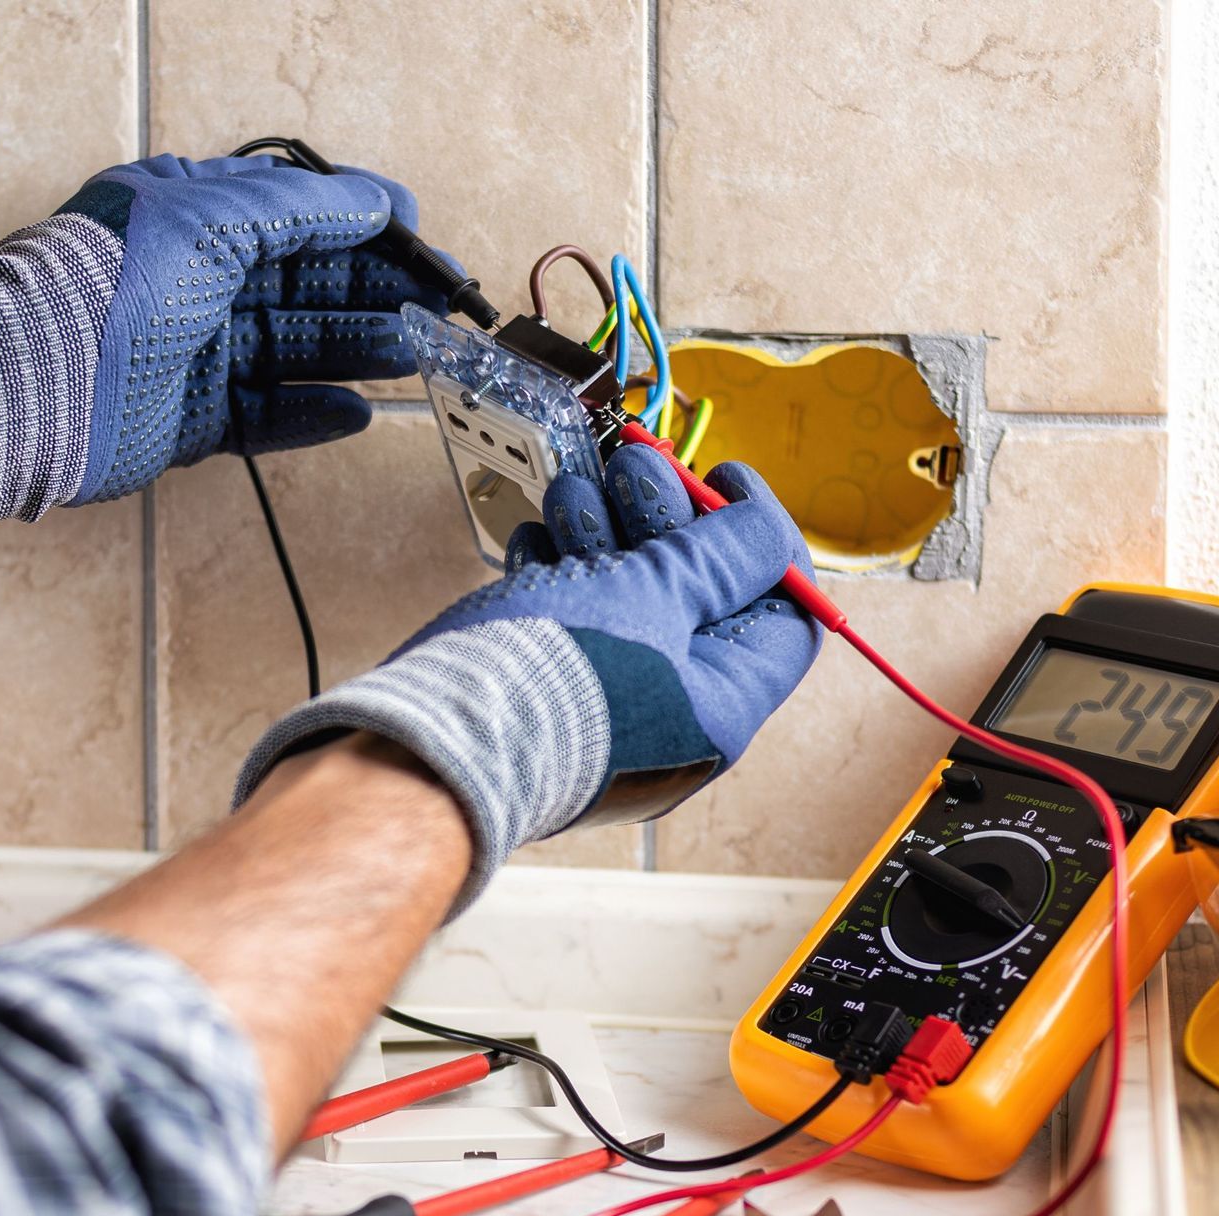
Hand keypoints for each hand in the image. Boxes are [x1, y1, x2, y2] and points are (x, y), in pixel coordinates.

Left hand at [0, 153, 451, 537]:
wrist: (34, 380)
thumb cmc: (111, 282)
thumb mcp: (213, 216)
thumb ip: (299, 207)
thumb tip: (374, 200)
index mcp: (192, 216)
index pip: (292, 212)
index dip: (358, 222)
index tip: (417, 235)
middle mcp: (194, 281)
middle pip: (302, 285)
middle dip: (372, 292)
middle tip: (436, 306)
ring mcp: (193, 353)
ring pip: (293, 349)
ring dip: (356, 349)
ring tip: (415, 355)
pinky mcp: (190, 419)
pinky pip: (266, 415)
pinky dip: (310, 414)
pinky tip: (357, 411)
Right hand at [234, 446, 823, 908]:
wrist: (433, 743)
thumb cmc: (554, 682)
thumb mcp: (657, 597)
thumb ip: (719, 559)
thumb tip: (765, 533)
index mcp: (721, 707)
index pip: (785, 617)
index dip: (764, 541)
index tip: (724, 481)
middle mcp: (672, 714)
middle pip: (698, 596)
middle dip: (667, 518)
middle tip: (637, 469)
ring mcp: (605, 703)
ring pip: (626, 597)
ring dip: (605, 530)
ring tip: (575, 495)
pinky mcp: (547, 690)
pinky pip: (571, 618)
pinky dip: (559, 568)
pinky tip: (538, 542)